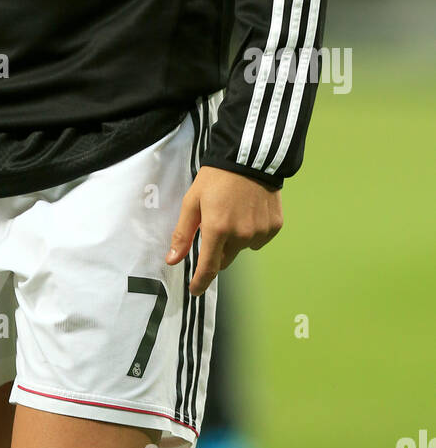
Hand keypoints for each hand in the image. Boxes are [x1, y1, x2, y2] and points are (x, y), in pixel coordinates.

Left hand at [165, 165, 281, 296]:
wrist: (250, 157)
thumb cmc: (215, 177)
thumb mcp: (192, 201)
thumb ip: (183, 233)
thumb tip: (172, 260)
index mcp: (217, 229)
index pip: (208, 267)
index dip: (200, 282)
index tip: (194, 290)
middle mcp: (241, 235)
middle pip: (225, 259)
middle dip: (216, 251)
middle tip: (214, 227)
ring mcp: (260, 232)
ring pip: (242, 248)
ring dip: (235, 238)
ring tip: (234, 211)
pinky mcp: (274, 227)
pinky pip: (258, 239)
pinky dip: (252, 231)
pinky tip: (249, 211)